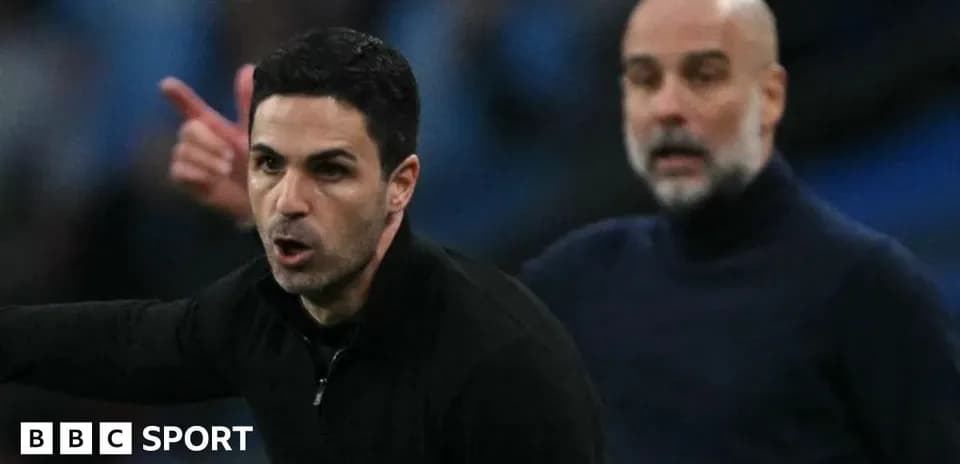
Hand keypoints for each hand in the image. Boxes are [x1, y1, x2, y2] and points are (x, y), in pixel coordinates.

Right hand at [160, 65, 253, 222]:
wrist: (264, 196)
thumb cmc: (260, 161)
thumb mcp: (255, 132)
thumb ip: (248, 104)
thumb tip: (247, 69)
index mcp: (213, 126)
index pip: (190, 107)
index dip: (179, 96)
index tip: (167, 85)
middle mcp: (199, 141)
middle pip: (187, 130)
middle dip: (208, 141)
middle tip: (230, 155)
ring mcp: (192, 161)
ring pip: (183, 151)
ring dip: (206, 159)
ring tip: (227, 168)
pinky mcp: (188, 180)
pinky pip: (179, 170)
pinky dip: (197, 173)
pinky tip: (214, 180)